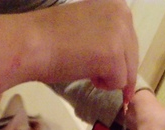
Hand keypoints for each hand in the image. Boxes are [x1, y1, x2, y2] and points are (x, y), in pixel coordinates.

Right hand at [0, 0, 137, 104]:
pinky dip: (104, 86)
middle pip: (132, 56)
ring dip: (109, 78)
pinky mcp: (114, 56)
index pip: (129, 38)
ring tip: (87, 74)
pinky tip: (87, 77)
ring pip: (127, 71)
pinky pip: (119, 83)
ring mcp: (120, 35)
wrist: (31, 43)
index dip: (122, 58)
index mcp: (116, 5)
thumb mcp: (86, 24)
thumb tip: (116, 54)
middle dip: (119, 71)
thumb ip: (104, 33)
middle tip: (101, 81)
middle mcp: (123, 14)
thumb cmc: (49, 38)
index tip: (113, 70)